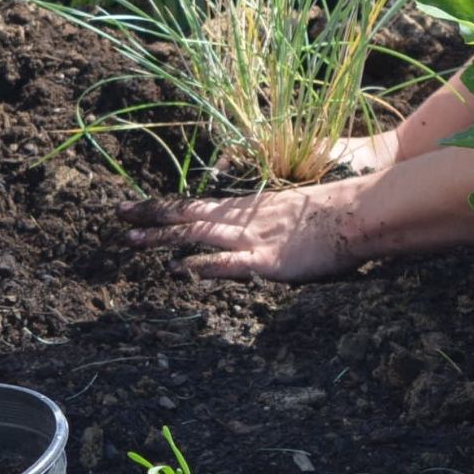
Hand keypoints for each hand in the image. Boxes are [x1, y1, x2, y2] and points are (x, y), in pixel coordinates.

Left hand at [119, 173, 369, 281]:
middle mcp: (242, 219)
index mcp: (246, 207)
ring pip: (198, 234)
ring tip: (131, 243)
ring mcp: (252, 238)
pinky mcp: (267, 260)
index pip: (194, 204)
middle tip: (117, 216)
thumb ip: (261, 220)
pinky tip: (179, 270)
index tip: (133, 208)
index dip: (162, 207)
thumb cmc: (329, 215)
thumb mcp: (287, 211)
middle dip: (150, 217)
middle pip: (187, 214)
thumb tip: (244, 230)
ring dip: (163, 238)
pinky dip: (202, 266)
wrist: (356, 215)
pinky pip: (229, 263)